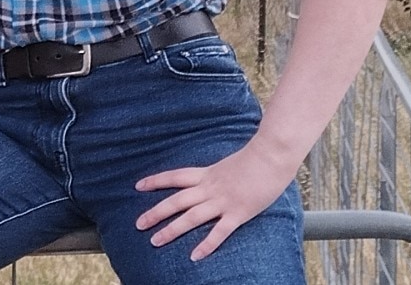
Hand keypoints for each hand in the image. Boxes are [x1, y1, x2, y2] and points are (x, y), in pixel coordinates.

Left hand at [134, 142, 296, 261]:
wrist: (272, 154)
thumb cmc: (258, 156)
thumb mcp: (231, 163)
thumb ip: (221, 173)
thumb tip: (216, 179)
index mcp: (208, 174)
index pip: (176, 177)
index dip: (156, 181)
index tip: (138, 186)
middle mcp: (210, 188)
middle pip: (177, 201)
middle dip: (156, 212)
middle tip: (138, 224)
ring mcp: (223, 201)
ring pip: (191, 217)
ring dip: (172, 230)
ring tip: (155, 241)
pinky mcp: (239, 213)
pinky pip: (219, 232)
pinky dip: (206, 245)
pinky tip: (194, 256)